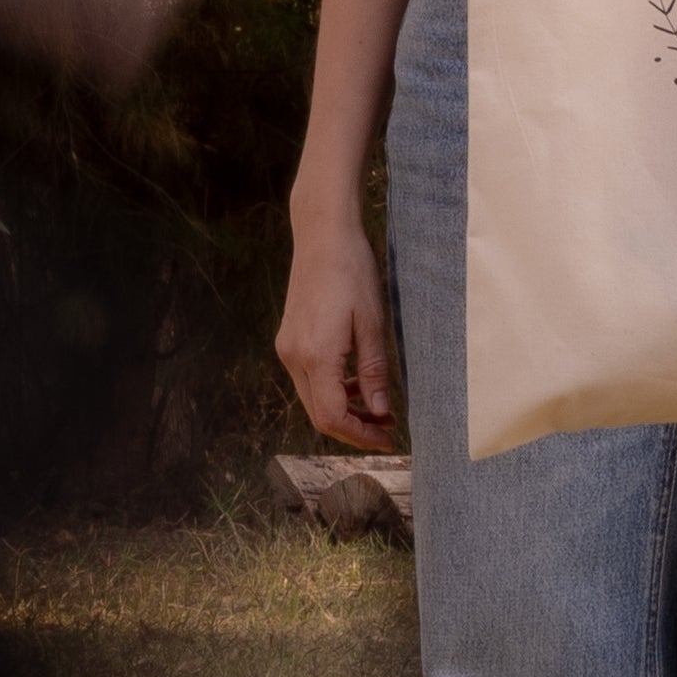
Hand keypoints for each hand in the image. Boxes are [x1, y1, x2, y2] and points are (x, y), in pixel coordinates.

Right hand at [277, 198, 397, 447]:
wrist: (322, 237)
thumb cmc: (353, 272)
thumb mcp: (372, 324)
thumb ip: (374, 372)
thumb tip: (380, 412)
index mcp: (316, 356)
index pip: (333, 417)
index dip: (361, 435)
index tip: (389, 439)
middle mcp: (294, 357)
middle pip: (319, 414)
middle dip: (354, 428)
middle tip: (388, 428)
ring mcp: (287, 348)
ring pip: (313, 399)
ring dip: (344, 409)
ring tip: (379, 407)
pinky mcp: (288, 339)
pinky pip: (309, 379)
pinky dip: (333, 389)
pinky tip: (357, 382)